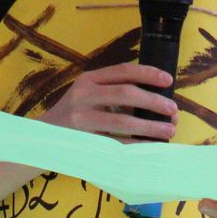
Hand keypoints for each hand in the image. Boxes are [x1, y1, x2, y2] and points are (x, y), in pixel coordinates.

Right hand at [40, 62, 176, 140]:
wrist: (43, 138)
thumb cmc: (74, 116)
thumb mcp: (88, 95)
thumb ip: (113, 92)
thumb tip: (155, 99)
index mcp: (89, 79)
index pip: (123, 71)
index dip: (148, 74)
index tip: (168, 80)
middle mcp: (84, 94)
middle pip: (126, 93)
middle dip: (154, 102)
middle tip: (173, 110)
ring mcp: (82, 118)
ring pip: (123, 121)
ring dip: (150, 127)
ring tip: (169, 130)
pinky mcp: (83, 140)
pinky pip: (116, 143)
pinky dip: (137, 145)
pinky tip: (152, 146)